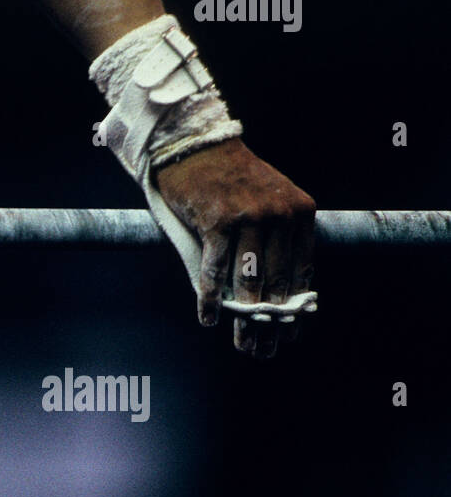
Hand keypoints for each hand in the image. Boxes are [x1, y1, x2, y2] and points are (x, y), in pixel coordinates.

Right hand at [153, 137, 315, 358]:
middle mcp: (279, 214)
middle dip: (269, 322)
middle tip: (263, 349)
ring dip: (243, 318)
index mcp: (300, 212)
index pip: (301, 271)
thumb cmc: (229, 178)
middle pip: (275, 282)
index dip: (294, 308)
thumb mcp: (268, 201)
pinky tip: (208, 318)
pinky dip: (209, 298)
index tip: (290, 334)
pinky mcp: (216, 221)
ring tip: (241, 342)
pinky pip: (214, 269)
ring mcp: (248, 217)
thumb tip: (278, 292)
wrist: (195, 146)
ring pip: (247, 281)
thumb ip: (278, 239)